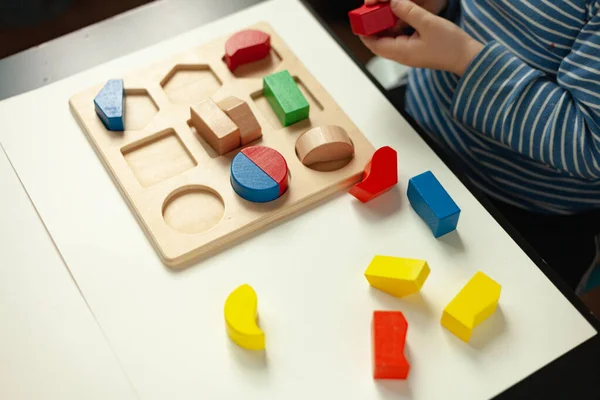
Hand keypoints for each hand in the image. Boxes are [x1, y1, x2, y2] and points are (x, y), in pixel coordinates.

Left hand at [360, 0, 483, 75]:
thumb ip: (409, 11)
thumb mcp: (428, 23)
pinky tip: (399, 18)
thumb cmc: (450, 45)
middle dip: (372, 29)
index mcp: (401, 52)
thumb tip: (393, 2)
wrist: (466, 57)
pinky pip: (399, 40)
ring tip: (384, 13)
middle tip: (371, 13)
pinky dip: (395, 29)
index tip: (359, 20)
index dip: (364, 33)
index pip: (374, 45)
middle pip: (379, 43)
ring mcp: (408, 55)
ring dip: (384, 28)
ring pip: (388, 41)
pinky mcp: (415, 51)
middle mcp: (402, 56)